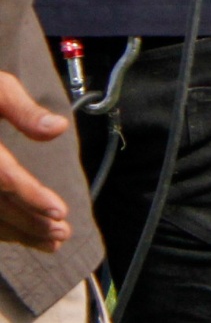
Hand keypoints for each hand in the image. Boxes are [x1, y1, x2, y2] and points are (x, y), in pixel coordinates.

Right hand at [0, 72, 69, 250]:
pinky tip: (21, 234)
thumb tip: (59, 129)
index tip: (60, 210)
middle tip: (63, 233)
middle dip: (29, 221)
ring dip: (17, 232)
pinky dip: (0, 229)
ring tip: (52, 241)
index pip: (1, 175)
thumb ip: (24, 110)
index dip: (30, 195)